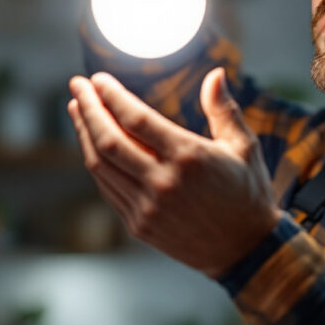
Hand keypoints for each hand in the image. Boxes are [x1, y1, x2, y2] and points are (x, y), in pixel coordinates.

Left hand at [67, 68, 280, 277]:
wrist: (244, 251)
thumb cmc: (247, 193)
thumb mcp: (244, 147)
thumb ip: (224, 109)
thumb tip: (215, 73)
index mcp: (189, 157)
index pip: (136, 119)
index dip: (112, 95)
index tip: (99, 78)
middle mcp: (163, 182)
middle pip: (108, 140)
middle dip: (88, 108)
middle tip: (77, 85)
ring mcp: (147, 207)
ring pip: (100, 165)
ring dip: (84, 133)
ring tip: (77, 108)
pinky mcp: (139, 225)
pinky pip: (107, 187)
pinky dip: (96, 161)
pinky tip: (92, 143)